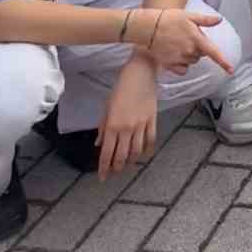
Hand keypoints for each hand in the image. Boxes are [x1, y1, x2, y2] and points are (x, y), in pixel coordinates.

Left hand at [97, 57, 157, 179]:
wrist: (139, 74)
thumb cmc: (120, 88)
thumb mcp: (106, 107)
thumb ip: (103, 127)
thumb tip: (99, 143)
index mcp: (112, 125)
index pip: (107, 152)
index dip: (104, 167)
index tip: (102, 177)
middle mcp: (127, 128)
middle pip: (122, 155)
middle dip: (117, 167)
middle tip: (114, 173)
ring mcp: (141, 125)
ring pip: (136, 150)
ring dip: (131, 161)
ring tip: (127, 165)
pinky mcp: (152, 120)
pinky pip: (150, 139)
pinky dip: (147, 149)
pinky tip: (143, 154)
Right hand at [136, 9, 235, 76]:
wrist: (148, 27)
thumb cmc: (169, 19)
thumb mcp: (189, 16)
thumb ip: (205, 20)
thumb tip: (219, 19)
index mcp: (196, 39)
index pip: (214, 53)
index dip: (224, 62)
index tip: (231, 70)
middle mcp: (189, 51)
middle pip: (201, 55)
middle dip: (198, 48)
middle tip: (187, 37)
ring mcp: (179, 59)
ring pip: (191, 61)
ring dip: (189, 55)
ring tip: (178, 43)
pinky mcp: (169, 65)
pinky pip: (182, 69)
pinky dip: (181, 65)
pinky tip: (174, 55)